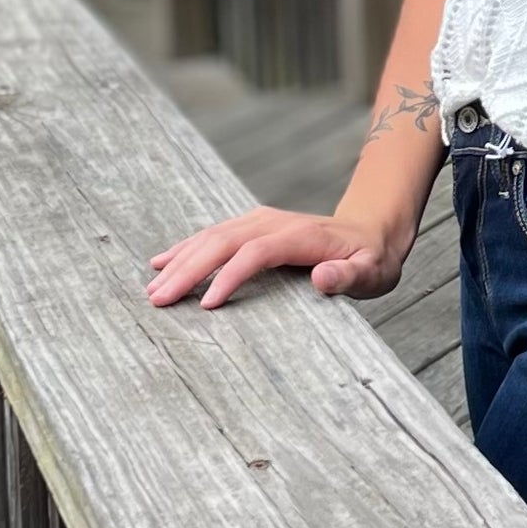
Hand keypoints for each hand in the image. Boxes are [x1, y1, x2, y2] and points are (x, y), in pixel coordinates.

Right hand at [145, 206, 411, 311]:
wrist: (373, 230)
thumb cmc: (372, 258)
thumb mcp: (373, 272)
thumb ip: (350, 276)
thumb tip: (322, 278)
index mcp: (303, 236)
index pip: (258, 252)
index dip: (232, 275)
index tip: (207, 305)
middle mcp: (277, 224)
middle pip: (227, 241)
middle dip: (191, 269)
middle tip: (159, 300)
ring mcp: (263, 222)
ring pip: (215, 236)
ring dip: (183, 259)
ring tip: (153, 287)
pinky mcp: (255, 227)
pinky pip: (215, 235)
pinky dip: (188, 247)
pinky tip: (163, 261)